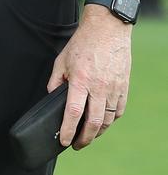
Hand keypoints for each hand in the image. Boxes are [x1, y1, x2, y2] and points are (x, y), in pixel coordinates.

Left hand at [47, 8, 131, 148]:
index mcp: (80, 80)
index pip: (73, 113)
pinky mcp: (123, 86)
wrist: (107, 28)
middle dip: (84, 139)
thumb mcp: (62, 60)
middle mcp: (98, 86)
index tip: (63, 141)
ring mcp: (113, 87)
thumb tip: (51, 98)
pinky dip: (110, 120)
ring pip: (107, 120)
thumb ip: (55, 81)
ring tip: (88, 136)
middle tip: (76, 145)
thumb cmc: (82, 43)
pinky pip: (118, 110)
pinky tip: (103, 122)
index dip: (67, 130)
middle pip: (93, 122)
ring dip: (97, 132)